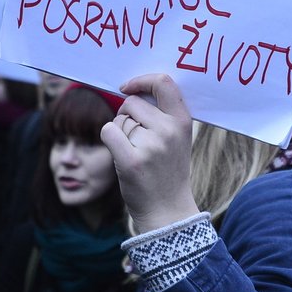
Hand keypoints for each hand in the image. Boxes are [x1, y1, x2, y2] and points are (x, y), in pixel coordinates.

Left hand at [101, 74, 199, 233]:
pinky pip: (108, 131)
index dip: (142, 80)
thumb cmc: (167, 170)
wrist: (167, 211)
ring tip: (136, 154)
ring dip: (120, 133)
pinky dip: (109, 138)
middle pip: (132, 103)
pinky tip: (120, 154)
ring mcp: (151, 146)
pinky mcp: (131, 160)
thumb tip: (133, 89)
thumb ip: (163, 114)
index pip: (163, 83)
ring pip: (120, 120)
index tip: (128, 87)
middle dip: (127, 117)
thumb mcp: (177, 138)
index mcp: (183, 121)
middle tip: (137, 141)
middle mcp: (169, 130)